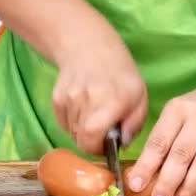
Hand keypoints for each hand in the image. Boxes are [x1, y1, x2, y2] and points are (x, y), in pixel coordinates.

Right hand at [52, 40, 147, 155]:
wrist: (89, 46)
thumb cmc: (120, 74)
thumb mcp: (139, 97)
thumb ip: (134, 124)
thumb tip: (123, 144)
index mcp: (109, 103)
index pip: (91, 141)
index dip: (97, 150)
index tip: (106, 146)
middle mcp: (86, 102)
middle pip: (80, 140)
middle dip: (91, 142)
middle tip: (102, 132)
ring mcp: (68, 99)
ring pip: (72, 132)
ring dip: (82, 131)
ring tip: (93, 114)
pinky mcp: (57, 98)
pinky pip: (63, 122)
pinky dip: (72, 122)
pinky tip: (83, 107)